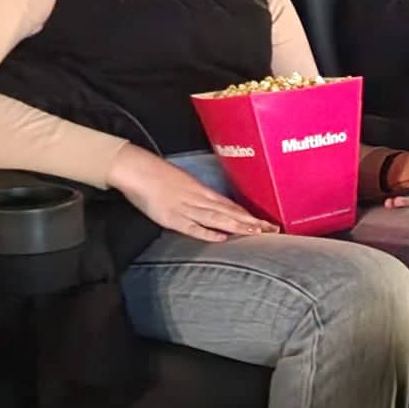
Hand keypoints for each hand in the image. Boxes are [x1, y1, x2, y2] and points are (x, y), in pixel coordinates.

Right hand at [109, 144, 275, 242]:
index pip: (231, 206)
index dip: (249, 215)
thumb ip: (200, 196)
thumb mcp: (184, 183)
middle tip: (272, 230)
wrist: (136, 168)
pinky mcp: (171, 217)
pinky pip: (191, 227)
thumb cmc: (158, 174)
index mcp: (202, 191)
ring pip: (216, 218)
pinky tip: (223, 238)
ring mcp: (185, 208)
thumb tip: (215, 206)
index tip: (267, 223)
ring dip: (237, 226)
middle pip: (229, 213)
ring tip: (257, 233)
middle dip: (251, 223)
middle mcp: (198, 199)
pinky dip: (207, 232)